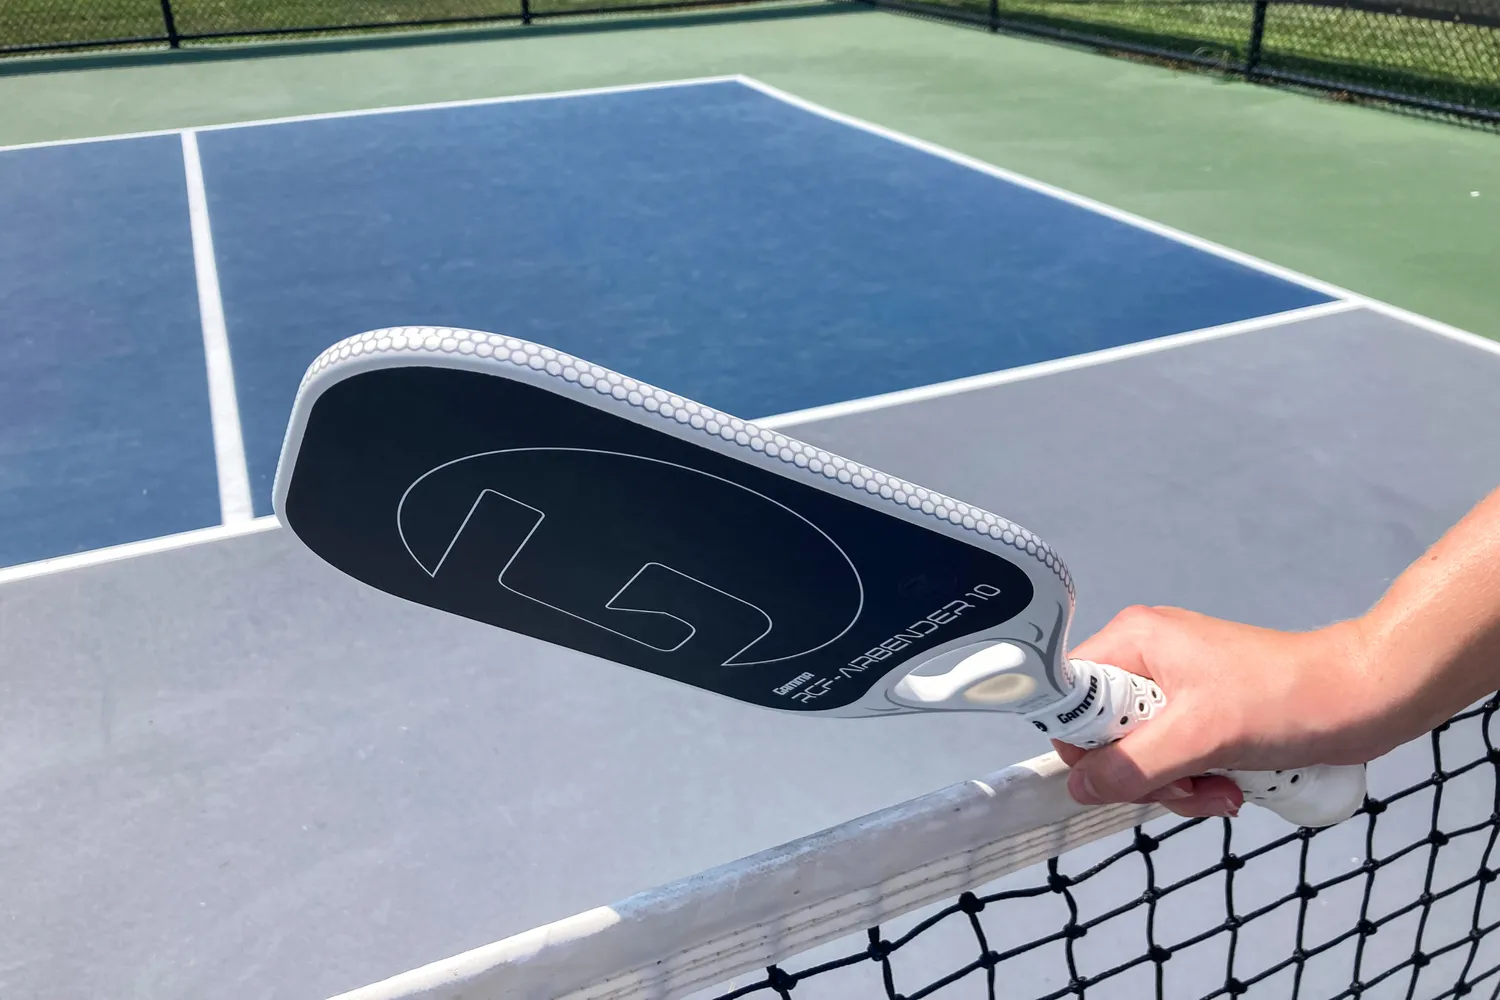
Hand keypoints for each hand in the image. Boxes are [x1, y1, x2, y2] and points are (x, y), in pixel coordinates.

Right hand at [1052, 605, 1403, 818]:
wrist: (1365, 697)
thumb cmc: (1287, 699)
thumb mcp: (1200, 736)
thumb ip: (1132, 765)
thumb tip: (1079, 787)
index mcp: (1133, 640)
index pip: (1068, 697)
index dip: (1084, 742)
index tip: (1123, 771)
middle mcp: (1145, 658)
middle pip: (1104, 734)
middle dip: (1145, 774)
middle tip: (1189, 785)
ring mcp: (1174, 686)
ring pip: (1140, 754)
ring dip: (1176, 786)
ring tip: (1222, 790)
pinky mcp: (1201, 711)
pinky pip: (1171, 756)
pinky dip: (1195, 780)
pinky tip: (1230, 787)